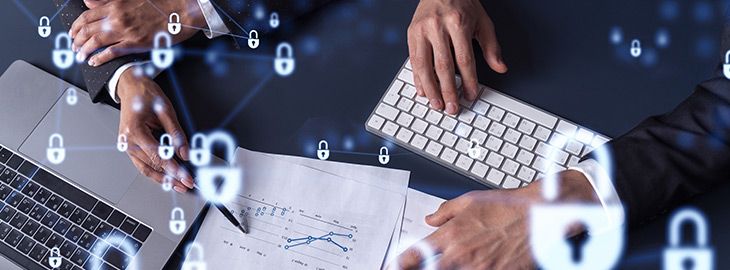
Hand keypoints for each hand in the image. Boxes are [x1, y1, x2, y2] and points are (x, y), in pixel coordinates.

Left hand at [70, 0, 205, 65]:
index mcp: (115, 5)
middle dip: (77, 40)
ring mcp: (125, 31)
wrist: (182, 10)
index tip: (73, 32)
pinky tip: (94, 62)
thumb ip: (108, 0)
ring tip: (80, 56)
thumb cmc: (162, 3)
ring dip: (84, 50)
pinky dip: (100, 58)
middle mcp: (117, 18)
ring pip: (96, 42)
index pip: (87, 16)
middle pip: (87, 30)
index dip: (76, 26)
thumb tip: (89, 2)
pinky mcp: (136, 43)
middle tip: (74, 46)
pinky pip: (111, 53)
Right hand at [117, 69, 193, 192]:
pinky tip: (168, 177)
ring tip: (179, 185)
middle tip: (188, 183)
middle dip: (172, 177)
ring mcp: (127, 146)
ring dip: (163, 179)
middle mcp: (128, 141)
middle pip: (152, 166)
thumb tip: (185, 153)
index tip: (186, 177)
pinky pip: (143, 164)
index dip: (174, 169)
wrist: (131, 87)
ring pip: (146, 169)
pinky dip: (156, 172)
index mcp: (135, 131)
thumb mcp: (166, 110)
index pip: (158, 156)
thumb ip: (176, 133)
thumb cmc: (146, 95)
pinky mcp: (130, 147)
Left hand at [391, 170, 597, 269]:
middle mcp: (461, 255)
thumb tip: (430, 219)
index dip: (400, 264)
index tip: (394, 267)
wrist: (541, 218)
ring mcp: (479, 269)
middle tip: (423, 265)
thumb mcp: (470, 201)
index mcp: (451, 235)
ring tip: (458, 260)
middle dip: (424, 269)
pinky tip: (478, 265)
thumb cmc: (509, 207)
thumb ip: (445, 212)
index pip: (416, 255)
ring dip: (451, 268)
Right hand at [408, 0, 507, 114]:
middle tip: (452, 108)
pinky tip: (422, 90)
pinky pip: (413, 60)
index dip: (468, 81)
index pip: (464, 59)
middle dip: (448, 90)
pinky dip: (417, 78)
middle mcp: (438, 26)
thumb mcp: (482, 21)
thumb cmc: (462, 3)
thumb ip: (491, 46)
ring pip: (424, 66)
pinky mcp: (411, 33)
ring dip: (430, 89)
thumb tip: (500, 68)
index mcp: (458, 23)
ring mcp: (422, 30)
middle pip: (443, 66)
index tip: (471, 95)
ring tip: (437, 104)